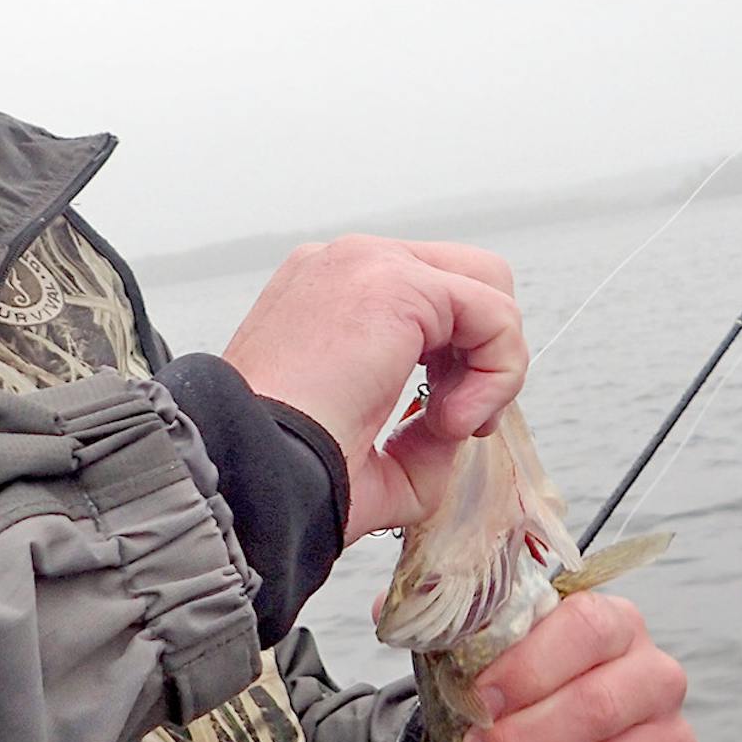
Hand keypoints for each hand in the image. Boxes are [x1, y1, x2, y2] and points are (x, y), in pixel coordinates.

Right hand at [222, 236, 525, 539]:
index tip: (441, 428)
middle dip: (485, 354)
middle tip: (459, 423)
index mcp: (329, 294)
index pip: (433, 301)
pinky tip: (452, 420)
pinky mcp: (394, 281)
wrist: (245, 474)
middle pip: (470, 278)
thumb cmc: (288, 477)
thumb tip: (456, 427)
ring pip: (488, 287)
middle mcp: (346, 265)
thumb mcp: (372, 463)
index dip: (459, 365)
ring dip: (493, 366)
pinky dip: (496, 372)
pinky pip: (493, 313)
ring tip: (450, 426)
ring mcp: (367, 264)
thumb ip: (420, 441)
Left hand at [454, 593, 696, 741]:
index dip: (529, 667)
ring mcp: (673, 738)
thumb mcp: (485, 648)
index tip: (478, 699)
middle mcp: (655, 674)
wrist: (551, 739)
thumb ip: (446, 621)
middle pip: (598, 707)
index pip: (586, 629)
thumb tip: (387, 606)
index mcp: (613, 621)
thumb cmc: (521, 687)